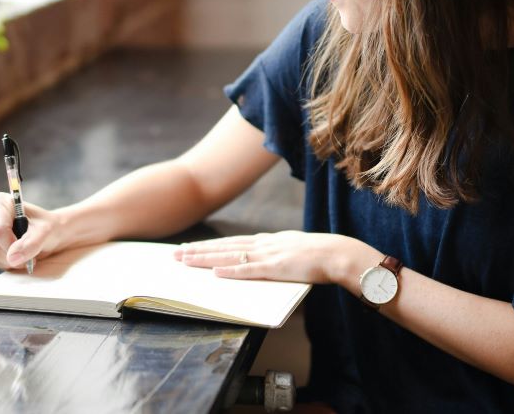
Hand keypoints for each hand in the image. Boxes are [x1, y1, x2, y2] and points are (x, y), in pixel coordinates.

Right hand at [0, 193, 61, 269]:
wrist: (49, 233)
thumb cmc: (48, 227)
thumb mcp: (46, 232)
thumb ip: (31, 243)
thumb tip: (13, 257)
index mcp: (2, 202)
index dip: (11, 244)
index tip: (27, 250)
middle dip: (13, 254)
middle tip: (30, 254)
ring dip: (11, 260)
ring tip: (26, 254)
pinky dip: (8, 262)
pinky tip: (19, 256)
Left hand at [173, 230, 356, 283]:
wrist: (337, 253)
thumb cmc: (319, 255)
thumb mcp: (292, 250)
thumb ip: (275, 254)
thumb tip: (263, 261)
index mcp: (267, 241)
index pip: (231, 242)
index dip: (209, 245)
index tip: (191, 247)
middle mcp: (263, 244)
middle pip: (223, 246)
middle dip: (198, 250)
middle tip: (176, 254)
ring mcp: (267, 255)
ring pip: (229, 256)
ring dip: (206, 258)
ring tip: (186, 261)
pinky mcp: (275, 268)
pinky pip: (248, 270)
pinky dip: (230, 270)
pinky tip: (215, 272)